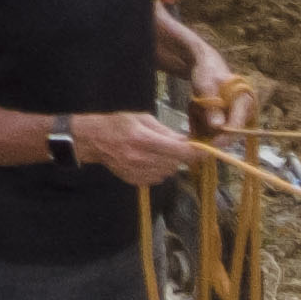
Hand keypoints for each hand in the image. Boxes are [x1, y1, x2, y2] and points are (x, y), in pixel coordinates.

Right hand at [51, 108, 202, 186]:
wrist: (93, 140)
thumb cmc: (118, 124)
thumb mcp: (143, 119)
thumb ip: (165, 131)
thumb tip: (187, 140)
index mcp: (144, 139)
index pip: (180, 151)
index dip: (197, 152)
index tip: (207, 149)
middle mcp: (142, 158)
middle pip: (177, 163)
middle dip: (182, 155)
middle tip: (177, 145)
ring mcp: (138, 172)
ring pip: (169, 172)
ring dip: (171, 162)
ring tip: (159, 151)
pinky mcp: (135, 181)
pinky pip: (158, 178)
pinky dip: (160, 170)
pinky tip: (149, 159)